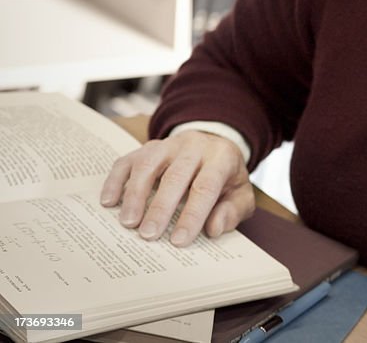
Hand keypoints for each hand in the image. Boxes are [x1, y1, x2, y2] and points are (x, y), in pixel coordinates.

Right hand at [100, 131, 254, 246]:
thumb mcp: (241, 194)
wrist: (215, 143)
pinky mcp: (147, 147)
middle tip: (148, 235)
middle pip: (175, 175)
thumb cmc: (226, 177)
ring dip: (135, 194)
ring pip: (148, 165)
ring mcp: (168, 145)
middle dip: (161, 207)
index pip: (206, 186)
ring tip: (128, 222)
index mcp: (221, 158)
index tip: (178, 240)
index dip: (192, 214)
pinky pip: (128, 161)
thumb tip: (214, 228)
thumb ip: (233, 211)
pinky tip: (108, 202)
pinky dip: (116, 180)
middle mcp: (193, 146)